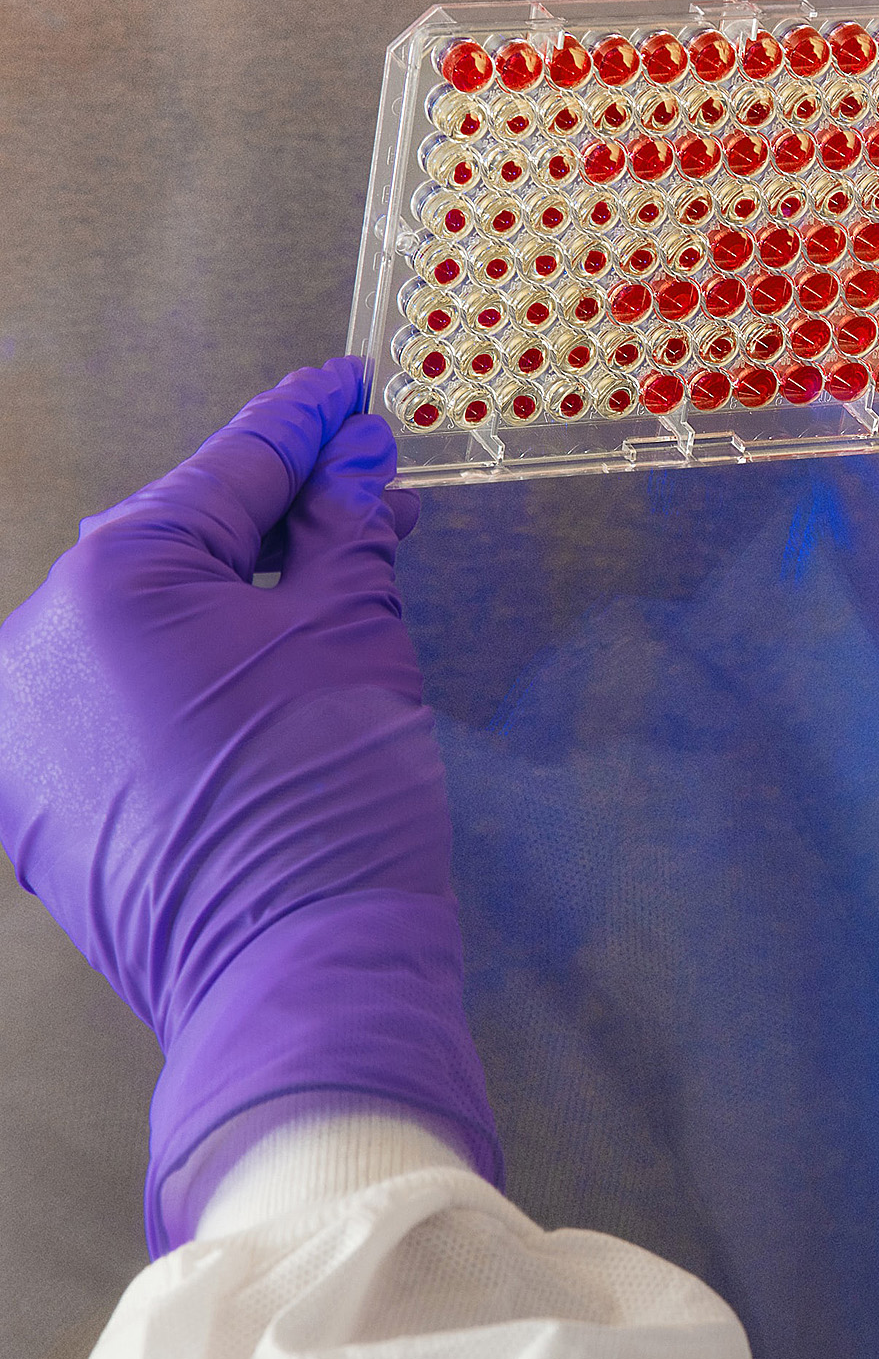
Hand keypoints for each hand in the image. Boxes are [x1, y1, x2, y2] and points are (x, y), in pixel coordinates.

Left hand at [0, 359, 498, 1252]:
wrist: (291, 969)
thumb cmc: (333, 787)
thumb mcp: (357, 634)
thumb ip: (346, 529)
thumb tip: (356, 456)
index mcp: (113, 577)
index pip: (229, 469)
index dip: (304, 424)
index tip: (349, 389)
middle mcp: (34, 636)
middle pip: (173, 542)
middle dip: (269, 514)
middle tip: (364, 493)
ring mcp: (18, 724)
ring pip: (136, 624)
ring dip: (224, 597)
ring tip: (321, 588)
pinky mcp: (29, 799)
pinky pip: (111, 700)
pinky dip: (182, 675)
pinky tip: (256, 677)